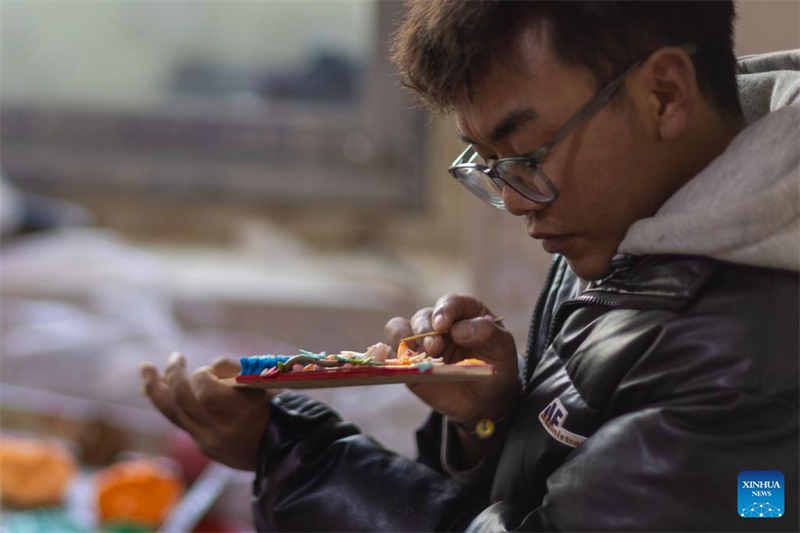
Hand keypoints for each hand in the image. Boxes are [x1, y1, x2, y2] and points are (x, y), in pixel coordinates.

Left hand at [141, 352, 273, 470]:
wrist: (276, 449)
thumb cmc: (272, 407)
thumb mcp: (263, 384)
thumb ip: (235, 371)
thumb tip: (209, 366)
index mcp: (241, 411)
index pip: (205, 389)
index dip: (204, 374)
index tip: (213, 371)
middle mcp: (220, 428)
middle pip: (183, 398)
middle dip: (175, 374)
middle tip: (175, 358)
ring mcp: (207, 439)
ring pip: (171, 411)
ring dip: (156, 386)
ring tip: (146, 368)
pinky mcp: (200, 442)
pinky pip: (174, 419)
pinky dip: (162, 399)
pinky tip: (149, 386)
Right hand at [385, 294, 519, 426]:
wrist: (486, 401)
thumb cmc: (497, 369)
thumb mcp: (503, 350)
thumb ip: (487, 334)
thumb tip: (458, 330)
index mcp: (464, 313)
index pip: (450, 302)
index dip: (444, 310)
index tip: (443, 325)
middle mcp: (439, 324)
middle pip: (422, 317)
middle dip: (424, 330)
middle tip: (435, 348)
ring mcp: (421, 342)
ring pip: (399, 328)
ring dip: (403, 338)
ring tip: (417, 354)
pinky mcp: (409, 362)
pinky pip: (392, 353)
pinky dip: (388, 354)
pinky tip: (394, 360)